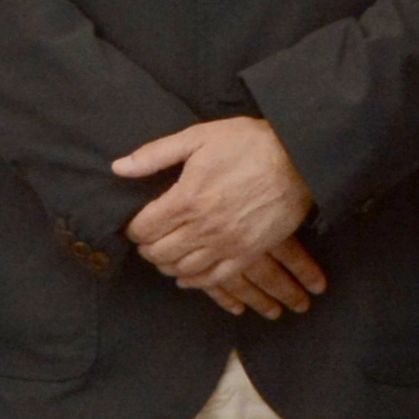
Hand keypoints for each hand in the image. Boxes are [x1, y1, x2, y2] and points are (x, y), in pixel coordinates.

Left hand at [112, 113, 324, 317]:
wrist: (300, 160)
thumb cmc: (248, 144)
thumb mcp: (198, 137)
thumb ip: (155, 155)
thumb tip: (118, 167)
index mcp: (187, 199)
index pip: (144, 228)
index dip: (133, 229)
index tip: (134, 224)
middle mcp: (204, 228)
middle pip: (159, 252)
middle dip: (147, 248)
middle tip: (147, 240)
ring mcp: (227, 244)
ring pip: (183, 269)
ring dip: (166, 265)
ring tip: (163, 255)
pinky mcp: (248, 253)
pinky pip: (214, 279)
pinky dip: (194, 281)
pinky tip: (186, 276)